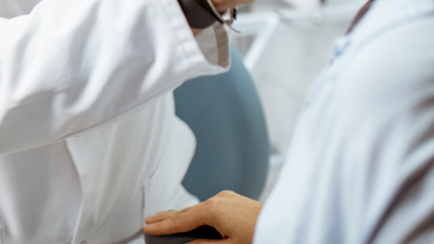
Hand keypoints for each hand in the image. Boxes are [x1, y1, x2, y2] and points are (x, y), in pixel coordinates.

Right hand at [144, 191, 262, 243]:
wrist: (285, 224)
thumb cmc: (260, 236)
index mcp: (214, 209)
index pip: (182, 220)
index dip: (163, 226)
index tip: (147, 226)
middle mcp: (219, 199)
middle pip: (186, 210)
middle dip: (167, 216)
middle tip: (150, 219)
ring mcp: (228, 197)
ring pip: (198, 207)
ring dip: (181, 214)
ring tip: (165, 218)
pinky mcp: (235, 200)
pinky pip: (209, 206)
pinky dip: (196, 212)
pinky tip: (193, 216)